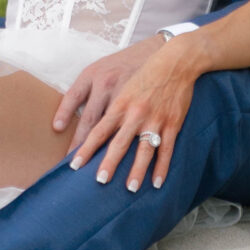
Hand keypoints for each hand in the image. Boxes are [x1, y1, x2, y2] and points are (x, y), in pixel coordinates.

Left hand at [70, 41, 196, 193]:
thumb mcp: (119, 81)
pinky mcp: (172, 123)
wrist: (175, 61)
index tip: (74, 164)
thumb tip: (91, 126)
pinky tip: (157, 182)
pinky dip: (162, 167)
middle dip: (109, 163)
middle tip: (99, 181)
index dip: (86, 148)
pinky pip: (166, 149)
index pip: (98, 129)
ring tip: (130, 188)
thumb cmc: (143, 71)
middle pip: (119, 142)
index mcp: (119, 102)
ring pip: (144, 149)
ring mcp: (155, 119)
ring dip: (137, 170)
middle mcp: (135, 112)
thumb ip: (105, 103)